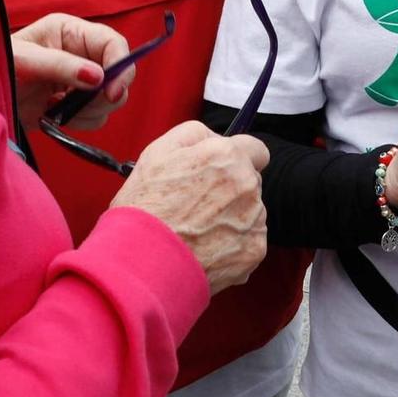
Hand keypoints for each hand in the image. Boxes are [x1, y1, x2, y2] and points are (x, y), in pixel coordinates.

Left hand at [12, 14, 132, 133]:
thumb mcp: (24, 61)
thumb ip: (61, 66)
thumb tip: (98, 77)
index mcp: (70, 32)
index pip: (113, 43)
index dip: (120, 66)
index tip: (112, 91)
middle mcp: (80, 54)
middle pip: (119, 74)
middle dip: (105, 94)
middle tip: (83, 107)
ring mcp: (80, 80)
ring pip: (110, 99)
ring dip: (90, 111)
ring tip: (57, 110)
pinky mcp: (75, 104)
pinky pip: (96, 117)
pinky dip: (80, 122)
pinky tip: (54, 117)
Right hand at [113, 122, 268, 294]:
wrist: (141, 262)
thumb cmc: (145, 207)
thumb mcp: (158, 152)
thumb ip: (196, 134)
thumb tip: (216, 136)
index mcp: (228, 156)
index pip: (256, 150)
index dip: (238, 159)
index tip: (225, 171)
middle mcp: (248, 184)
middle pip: (252, 182)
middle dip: (232, 188)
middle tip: (198, 205)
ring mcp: (254, 219)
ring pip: (251, 212)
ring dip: (232, 217)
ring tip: (197, 230)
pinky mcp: (254, 250)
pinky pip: (249, 241)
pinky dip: (232, 245)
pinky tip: (205, 248)